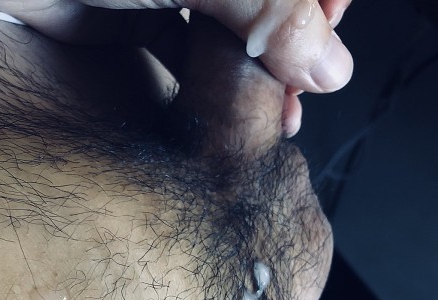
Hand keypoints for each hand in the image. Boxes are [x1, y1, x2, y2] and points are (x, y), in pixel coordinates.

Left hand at [0, 0, 353, 135]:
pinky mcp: (137, 18)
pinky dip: (212, 89)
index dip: (324, 8)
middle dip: (292, 56)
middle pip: (271, 9)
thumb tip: (329, 66)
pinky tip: (226, 117)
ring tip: (274, 121)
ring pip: (235, 37)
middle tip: (298, 100)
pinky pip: (190, 54)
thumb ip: (269, 9)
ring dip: (258, 82)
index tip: (325, 47)